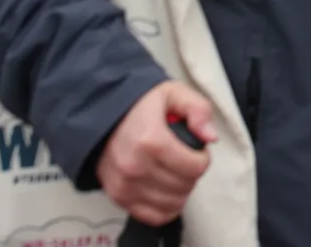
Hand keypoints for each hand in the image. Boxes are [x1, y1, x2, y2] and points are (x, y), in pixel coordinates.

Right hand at [96, 81, 217, 226]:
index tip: (197, 150)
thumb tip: (210, 138)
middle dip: (192, 173)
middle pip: (185, 186)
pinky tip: (167, 192)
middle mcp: (136, 167)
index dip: (203, 159)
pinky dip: (166, 208)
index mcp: (152, 140)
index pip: (195, 167)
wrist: (100, 114)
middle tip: (184, 159)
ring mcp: (125, 185)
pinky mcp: (118, 197)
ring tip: (174, 172)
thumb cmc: (141, 104)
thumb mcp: (173, 93)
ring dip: (181, 190)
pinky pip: (153, 216)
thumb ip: (198, 110)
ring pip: (172, 203)